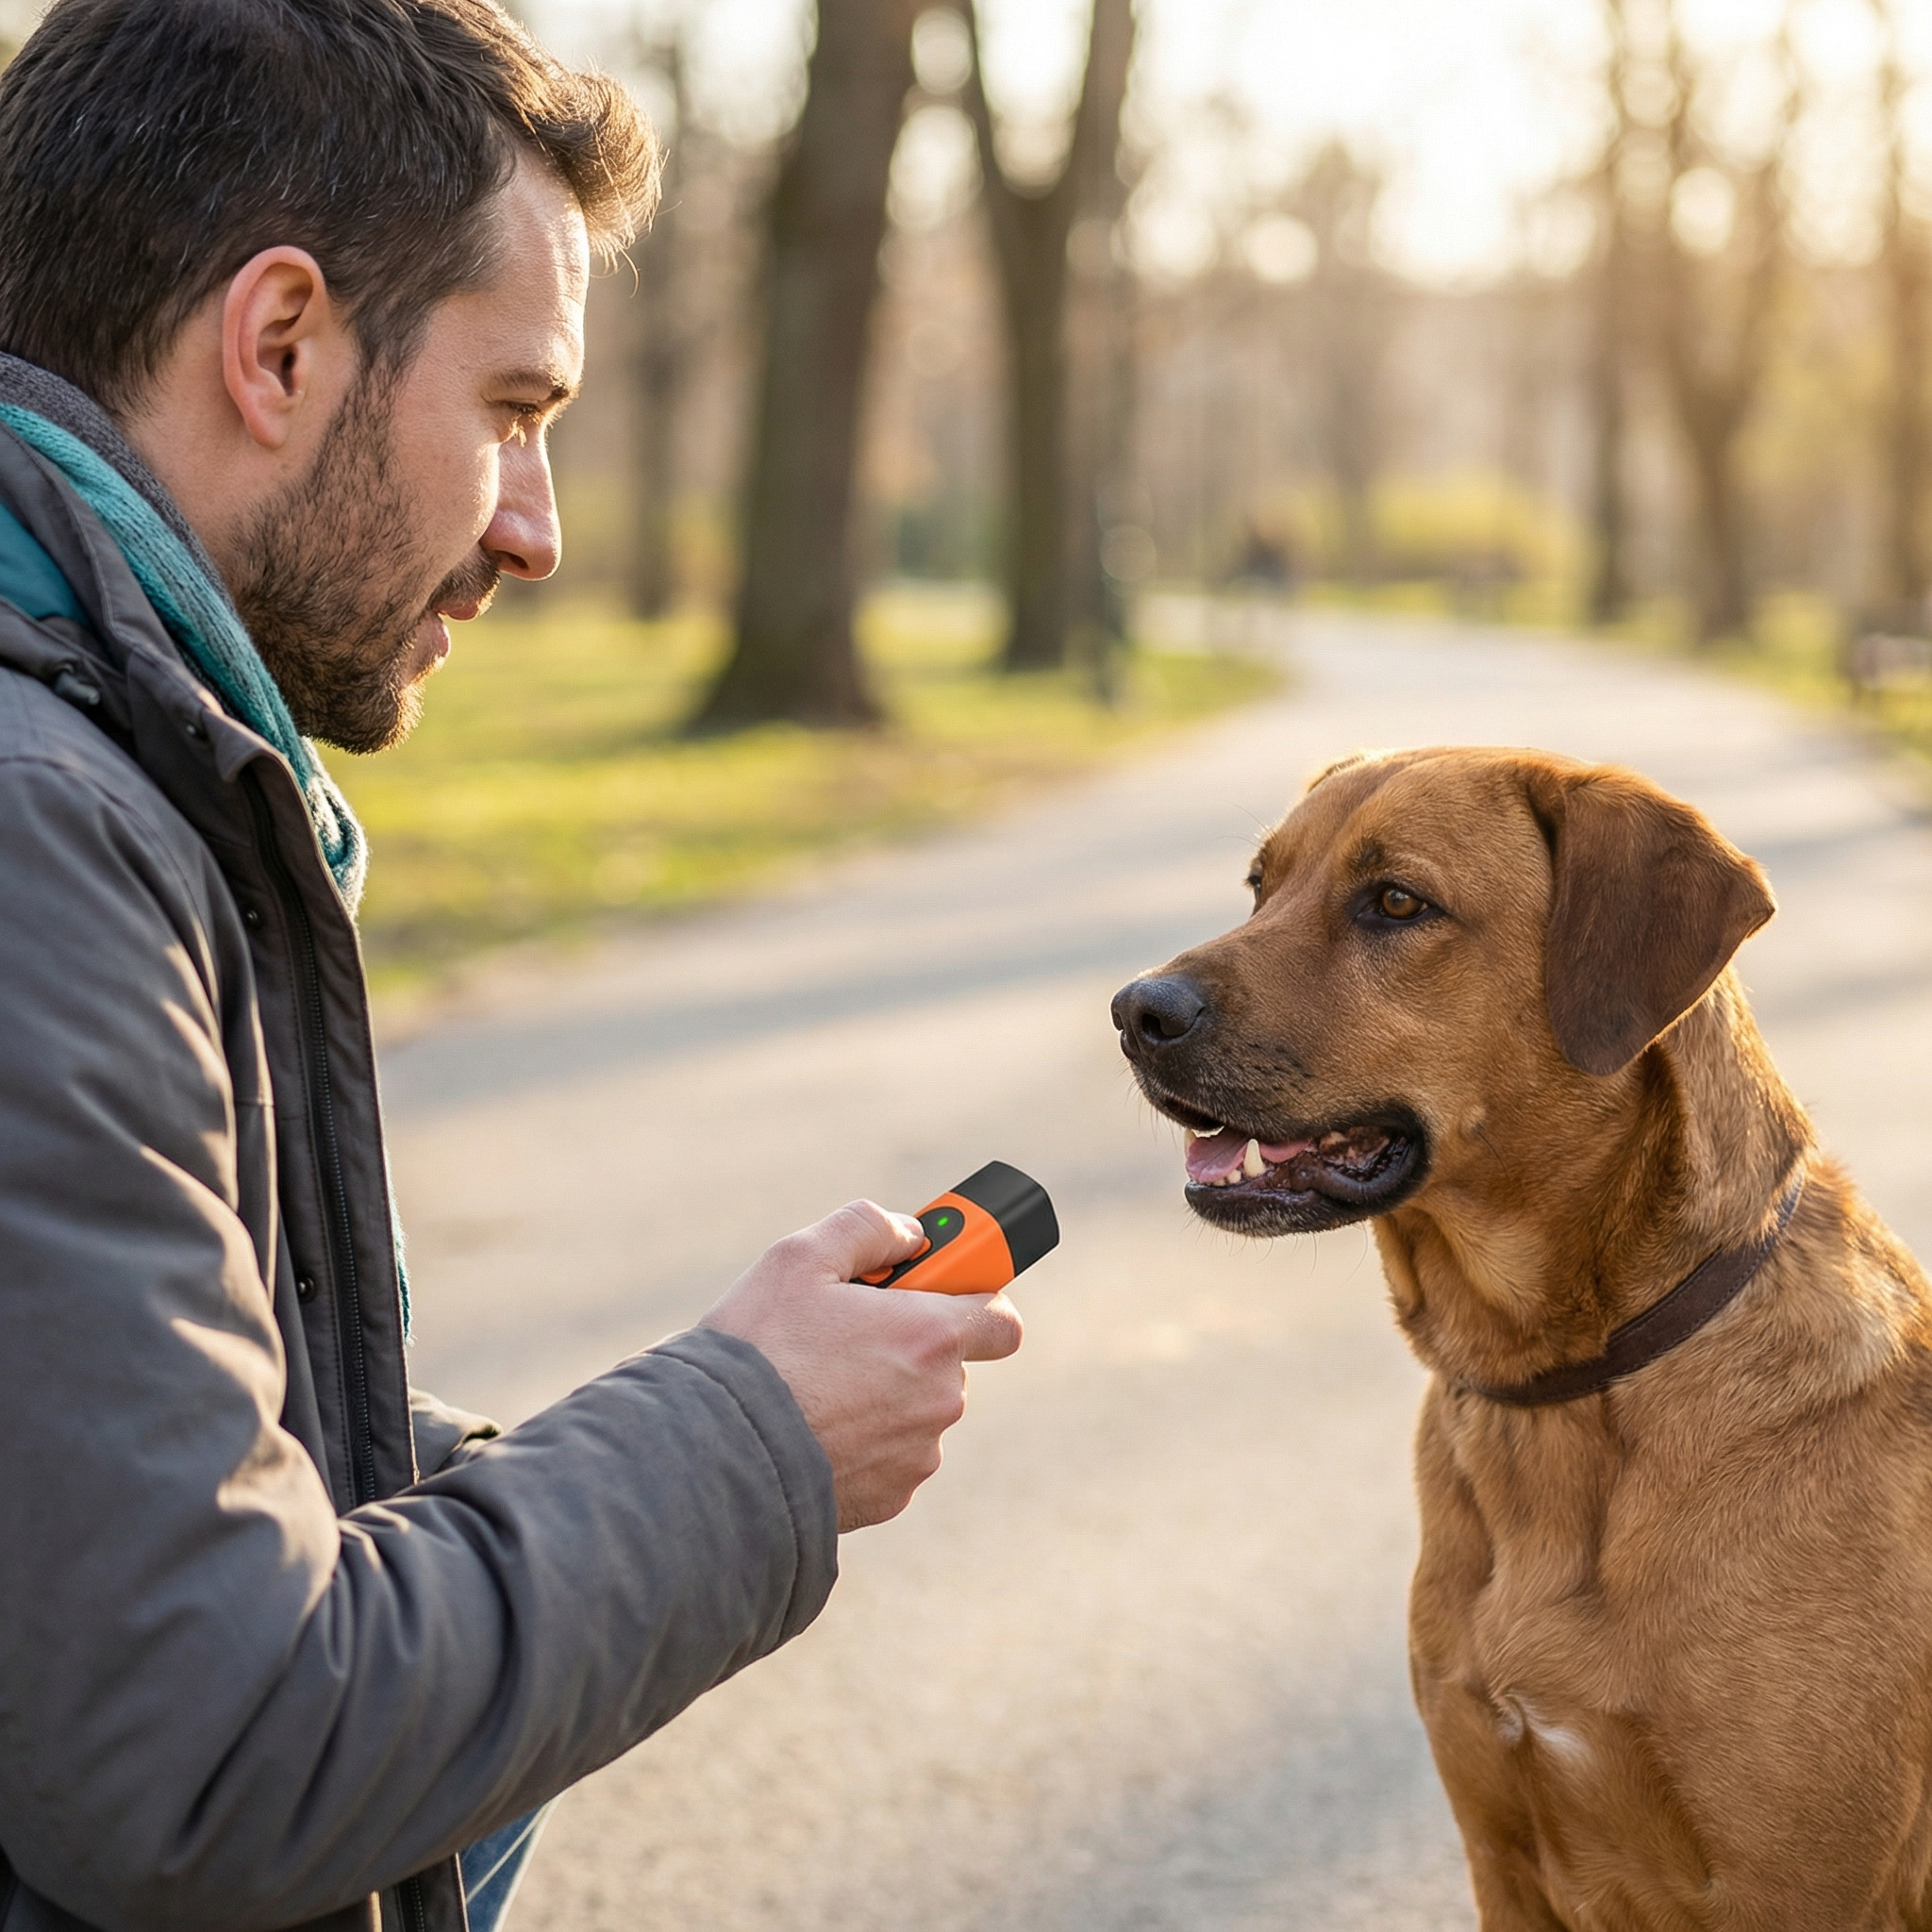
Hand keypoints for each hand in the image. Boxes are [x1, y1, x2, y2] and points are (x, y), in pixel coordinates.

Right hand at [698, 1200, 1023, 1530]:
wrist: (714, 1456)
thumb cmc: (757, 1351)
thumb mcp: (799, 1258)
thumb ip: (866, 1228)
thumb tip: (910, 1236)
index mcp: (931, 1336)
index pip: (1000, 1318)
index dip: (972, 1299)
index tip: (939, 1292)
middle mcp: (940, 1400)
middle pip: (947, 1362)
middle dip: (907, 1345)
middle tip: (846, 1335)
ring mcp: (918, 1455)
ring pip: (915, 1410)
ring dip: (883, 1395)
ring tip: (814, 1387)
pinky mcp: (891, 1498)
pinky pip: (891, 1456)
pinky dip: (863, 1442)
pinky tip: (811, 1430)